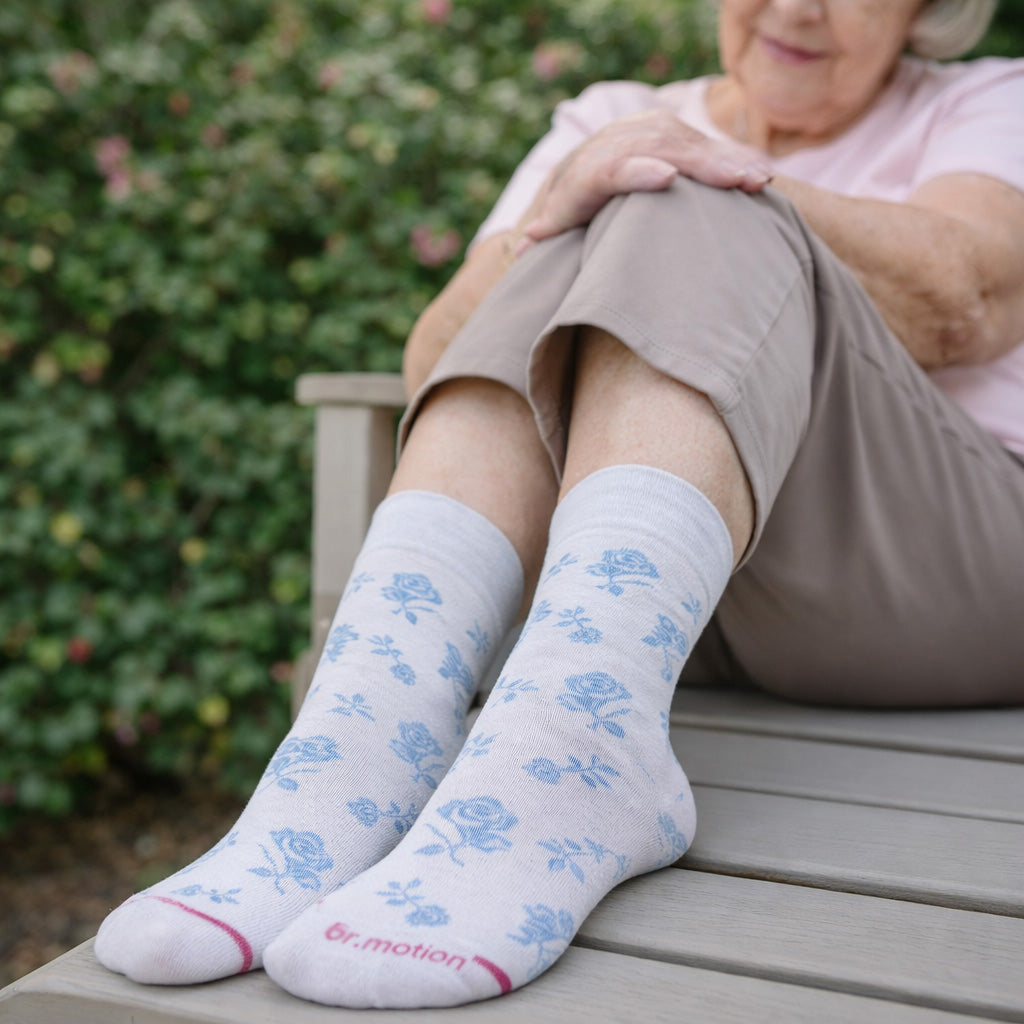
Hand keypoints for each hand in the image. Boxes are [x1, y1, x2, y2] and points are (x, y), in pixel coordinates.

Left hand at [518, 110, 773, 246]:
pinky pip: (707, 144)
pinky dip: (736, 158)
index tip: (666, 178)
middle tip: (738, 183)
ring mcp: (649, 132)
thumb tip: (526, 245)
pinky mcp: (672, 131)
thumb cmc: (568, 209)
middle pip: (665, 151)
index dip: (639, 171)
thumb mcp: (556, 222)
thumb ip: (547, 231)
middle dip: (704, 166)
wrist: (580, 167)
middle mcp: (621, 142)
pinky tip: (765, 173)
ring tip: (760, 180)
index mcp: (591, 170)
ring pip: (692, 144)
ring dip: (729, 162)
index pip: (615, 167)